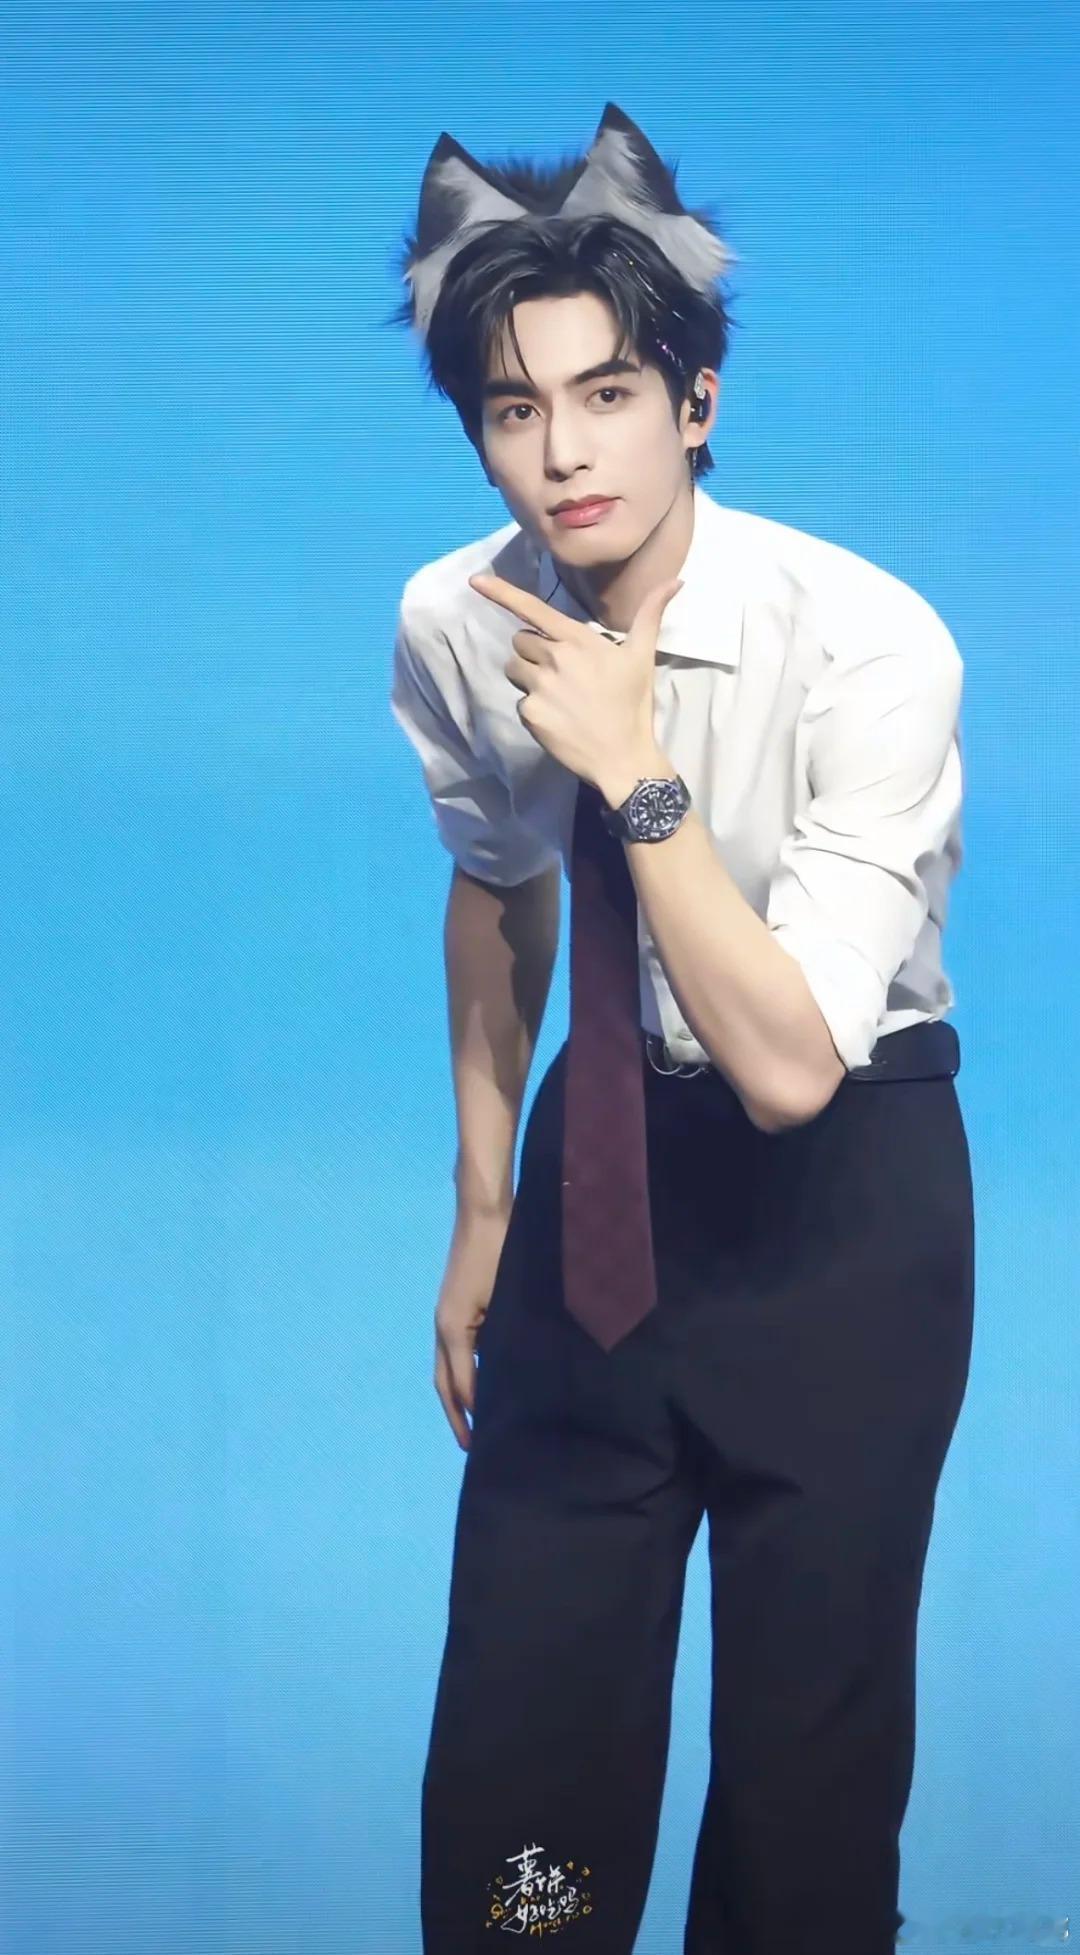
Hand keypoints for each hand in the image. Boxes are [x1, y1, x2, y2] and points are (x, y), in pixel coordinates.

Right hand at [434, 1206, 512, 1449]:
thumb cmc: (499, 1254)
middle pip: (444, 1383)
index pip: (462, 1384)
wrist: (485, 1215)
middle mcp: (443, 1328)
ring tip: (474, 1422)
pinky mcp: (456, 1309)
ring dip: (457, 1395)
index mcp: (453, 1330)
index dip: (473, 1412)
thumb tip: (505, 1379)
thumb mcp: (504, 1301)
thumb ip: (502, 1342)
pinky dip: (464, 1373)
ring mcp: (447, 1318)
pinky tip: (482, 1381)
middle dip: (456, 1414)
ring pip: (447, 1368)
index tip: (485, 1439)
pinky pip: (456, 1351)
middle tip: (470, 1446)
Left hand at [468, 570, 683, 792]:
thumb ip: (650, 615)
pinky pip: (521, 701)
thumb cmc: (633, 705)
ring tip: (559, 695)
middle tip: (561, 672)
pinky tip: (558, 718)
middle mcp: (554, 659)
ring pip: (515, 669)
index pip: (533, 610)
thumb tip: (675, 581)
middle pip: (521, 641)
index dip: (501, 593)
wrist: (622, 757)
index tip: (475, 581)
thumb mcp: (643, 657)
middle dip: (534, 652)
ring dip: (529, 677)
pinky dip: (535, 708)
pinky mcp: (530, 714)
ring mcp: (539, 688)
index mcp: (577, 641)